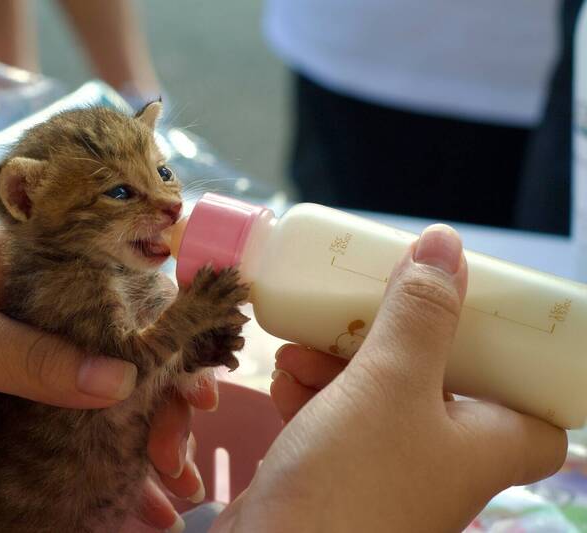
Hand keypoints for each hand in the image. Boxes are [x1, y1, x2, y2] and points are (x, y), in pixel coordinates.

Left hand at [0, 226, 207, 530]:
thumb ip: (40, 361)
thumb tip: (124, 386)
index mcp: (45, 269)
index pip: (128, 291)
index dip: (172, 332)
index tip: (199, 379)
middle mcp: (50, 311)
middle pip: (126, 352)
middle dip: (160, 400)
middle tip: (179, 447)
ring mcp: (34, 357)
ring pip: (102, 395)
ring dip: (136, 436)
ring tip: (170, 485)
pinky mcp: (14, 401)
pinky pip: (68, 429)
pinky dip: (96, 459)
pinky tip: (127, 494)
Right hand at [211, 225, 566, 532]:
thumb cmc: (352, 480)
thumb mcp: (391, 384)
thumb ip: (420, 314)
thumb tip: (448, 245)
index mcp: (485, 445)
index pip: (536, 407)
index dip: (517, 361)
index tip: (482, 316)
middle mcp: (443, 460)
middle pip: (442, 382)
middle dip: (397, 338)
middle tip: (371, 303)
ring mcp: (387, 469)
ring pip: (379, 395)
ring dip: (340, 360)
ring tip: (302, 345)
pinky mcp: (337, 475)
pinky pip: (335, 419)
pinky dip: (313, 393)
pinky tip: (284, 377)